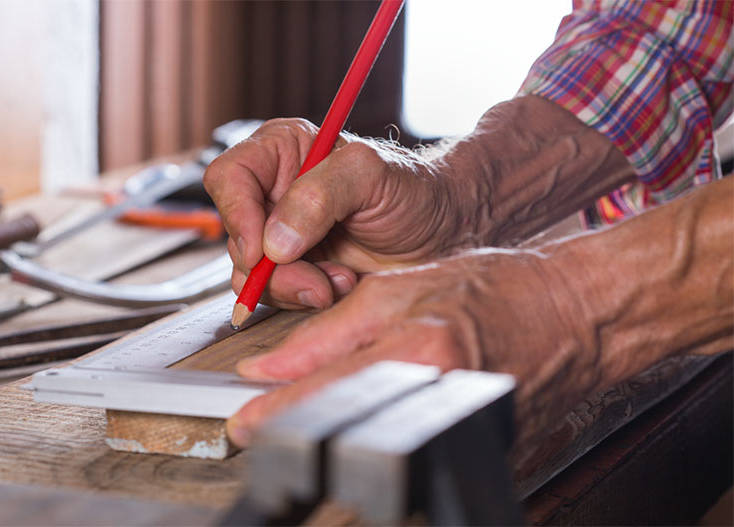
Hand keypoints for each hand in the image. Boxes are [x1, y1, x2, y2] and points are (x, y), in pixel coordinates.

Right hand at [203, 118, 469, 310]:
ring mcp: (282, 236)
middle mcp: (274, 193)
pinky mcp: (295, 271)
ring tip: (341, 279)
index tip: (262, 250)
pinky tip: (341, 285)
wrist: (443, 235)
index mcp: (283, 153)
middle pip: (235, 235)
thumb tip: (273, 240)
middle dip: (274, 267)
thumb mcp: (371, 176)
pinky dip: (306, 298)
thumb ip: (320, 195)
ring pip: (250, 274)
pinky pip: (275, 296)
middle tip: (317, 278)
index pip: (229, 178)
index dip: (237, 216)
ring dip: (294, 286)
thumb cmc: (414, 192)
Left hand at [226, 245, 602, 451]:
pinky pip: (419, 451)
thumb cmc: (499, 291)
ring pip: (379, 447)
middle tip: (268, 429)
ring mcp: (464, 428)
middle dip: (299, 432)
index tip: (246, 422)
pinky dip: (386, 441)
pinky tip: (371, 426)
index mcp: (419, 351)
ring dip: (339, 438)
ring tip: (311, 424)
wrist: (574, 313)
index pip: (325, 391)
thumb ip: (329, 331)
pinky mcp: (483, 447)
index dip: (277, 411)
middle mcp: (440, 397)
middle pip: (347, 429)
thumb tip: (271, 366)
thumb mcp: (400, 289)